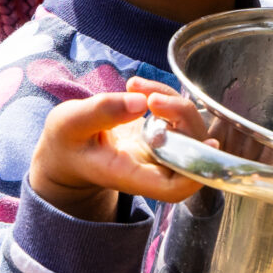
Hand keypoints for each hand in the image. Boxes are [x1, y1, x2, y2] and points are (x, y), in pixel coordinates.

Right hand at [28, 77, 210, 221]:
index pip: (172, 188)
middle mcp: (150, 167)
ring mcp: (157, 151)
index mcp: (128, 175)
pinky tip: (136, 86)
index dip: (196, 172)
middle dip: (181, 116)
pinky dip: (162, 95)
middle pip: (189, 151)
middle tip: (150, 97)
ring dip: (170, 99)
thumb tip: (139, 102)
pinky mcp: (158, 133)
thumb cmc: (66, 141)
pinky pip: (174, 114)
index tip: (207, 145)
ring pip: (186, 128)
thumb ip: (101, 112)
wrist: (66, 147)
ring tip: (134, 85)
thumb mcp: (69, 123)